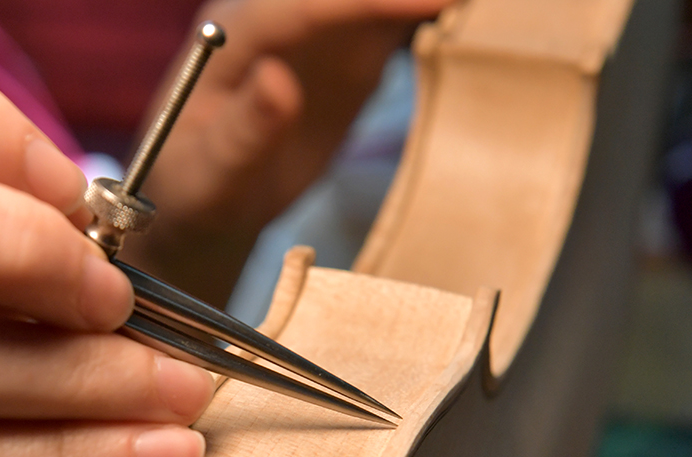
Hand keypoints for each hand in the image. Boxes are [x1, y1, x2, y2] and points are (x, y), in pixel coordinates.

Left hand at [123, 0, 451, 302]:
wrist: (207, 202)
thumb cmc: (196, 188)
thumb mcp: (211, 173)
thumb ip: (243, 131)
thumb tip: (278, 81)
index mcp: (236, 34)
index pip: (309, 4)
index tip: (435, 0)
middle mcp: (280, 15)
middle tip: (474, 5)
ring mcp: (319, 27)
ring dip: (426, 0)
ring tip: (495, 13)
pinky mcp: (348, 47)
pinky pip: (398, 18)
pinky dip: (434, 15)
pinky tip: (473, 23)